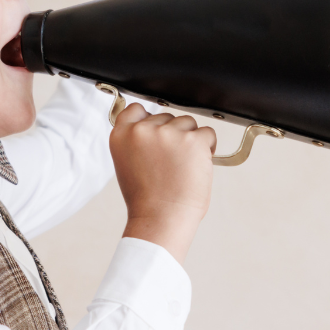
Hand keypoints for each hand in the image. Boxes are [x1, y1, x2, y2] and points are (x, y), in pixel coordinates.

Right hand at [110, 102, 214, 262]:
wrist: (160, 220)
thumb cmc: (147, 200)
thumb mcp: (128, 164)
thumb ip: (137, 142)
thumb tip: (156, 125)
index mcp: (121, 135)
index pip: (136, 109)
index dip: (150, 120)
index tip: (156, 134)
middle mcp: (142, 130)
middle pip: (166, 117)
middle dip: (173, 135)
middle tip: (170, 163)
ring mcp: (167, 133)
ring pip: (188, 123)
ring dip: (190, 141)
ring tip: (182, 166)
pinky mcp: (192, 140)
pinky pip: (207, 133)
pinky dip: (207, 148)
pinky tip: (196, 166)